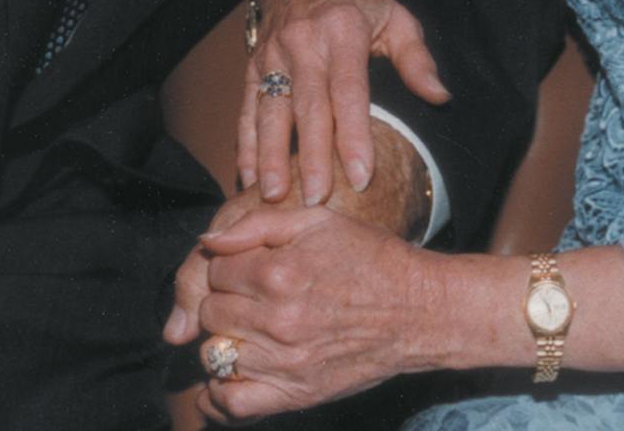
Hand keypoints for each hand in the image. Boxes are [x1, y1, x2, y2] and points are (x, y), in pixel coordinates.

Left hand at [190, 208, 443, 421]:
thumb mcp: (319, 221)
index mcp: (279, 272)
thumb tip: (207, 241)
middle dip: (222, 299)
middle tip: (248, 295)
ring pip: (214, 353)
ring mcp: (285, 361)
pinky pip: (232, 402)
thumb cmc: (370, 257)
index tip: (246, 266)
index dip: (227, 264)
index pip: (215, 270)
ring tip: (248, 326)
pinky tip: (228, 373)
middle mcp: (277, 319)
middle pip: (209, 312)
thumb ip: (257, 225)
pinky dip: (218, 393)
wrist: (417, 309)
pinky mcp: (295, 394)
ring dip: (224, 338)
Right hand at [242, 0, 448, 204]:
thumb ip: (417, 59)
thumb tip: (440, 97)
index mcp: (344, 30)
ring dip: (270, 155)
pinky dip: (246, 142)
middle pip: (308, 106)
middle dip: (311, 155)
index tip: (361, 175)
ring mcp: (273, 53)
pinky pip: (247, 107)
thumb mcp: (396, 17)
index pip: (349, 90)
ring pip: (271, 110)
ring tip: (274, 195)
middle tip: (317, 199)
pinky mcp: (253, 64)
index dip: (354, 135)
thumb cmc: (360, 0)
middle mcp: (304, 41)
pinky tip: (247, 176)